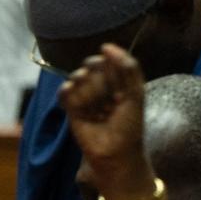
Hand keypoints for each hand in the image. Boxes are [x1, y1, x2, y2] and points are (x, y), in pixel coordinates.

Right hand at [59, 44, 151, 184]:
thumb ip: (127, 67)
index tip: (119, 85)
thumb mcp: (135, 93)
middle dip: (99, 80)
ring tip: (96, 109)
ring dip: (88, 91)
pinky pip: (65, 92)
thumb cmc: (130, 126)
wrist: (116, 153)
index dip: (111, 68)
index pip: (109, 61)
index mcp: (118, 81)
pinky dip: (68, 92)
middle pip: (92, 67)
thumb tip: (106, 46)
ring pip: (79, 78)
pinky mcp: (71, 110)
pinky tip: (75, 100)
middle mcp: (101, 87)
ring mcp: (85, 98)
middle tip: (108, 101)